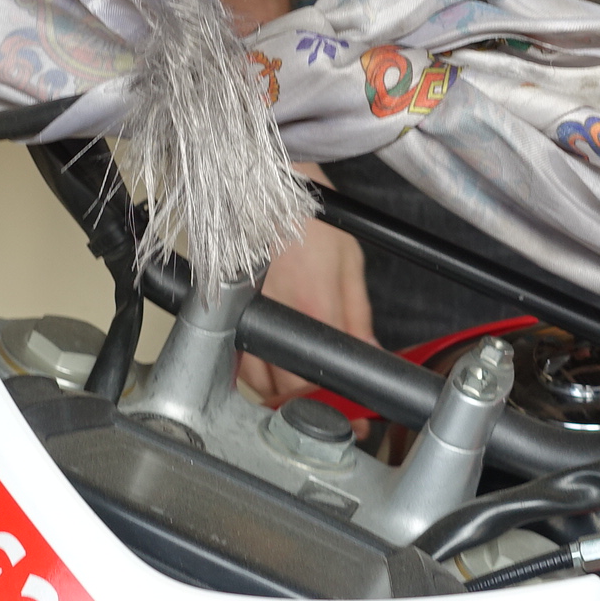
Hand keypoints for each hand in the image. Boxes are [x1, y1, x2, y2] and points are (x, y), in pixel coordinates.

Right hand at [238, 168, 375, 401]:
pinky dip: (252, 376)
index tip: (355, 418)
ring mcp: (244, 315)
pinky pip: (234, 362)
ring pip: (257, 383)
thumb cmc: (305, 212)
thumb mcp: (348, 259)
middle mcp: (274, 314)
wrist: (263, 182)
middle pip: (287, 390)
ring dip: (280, 396)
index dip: (341, 405)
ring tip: (302, 393)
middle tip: (331, 408)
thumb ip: (358, 316)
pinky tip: (270, 374)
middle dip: (310, 406)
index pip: (325, 375)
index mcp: (312, 304)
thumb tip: (373, 354)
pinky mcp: (226, 312)